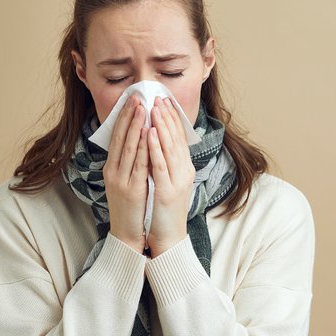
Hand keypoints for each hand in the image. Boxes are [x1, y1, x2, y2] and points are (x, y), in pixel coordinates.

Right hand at [104, 95, 149, 253]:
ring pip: (128, 147)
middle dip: (129, 116)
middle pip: (120, 138)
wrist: (126, 234)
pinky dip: (142, 146)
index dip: (124, 118)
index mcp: (111, 168)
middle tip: (137, 97)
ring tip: (143, 108)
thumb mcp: (126, 181)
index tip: (132, 100)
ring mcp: (120, 179)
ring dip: (136, 126)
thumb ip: (130, 163)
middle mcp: (113, 171)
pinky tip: (147, 133)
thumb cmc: (131, 208)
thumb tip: (139, 142)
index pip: (117, 137)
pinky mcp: (130, 188)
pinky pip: (137, 163)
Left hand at [146, 97, 194, 255]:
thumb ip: (167, 164)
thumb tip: (159, 144)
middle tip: (158, 97)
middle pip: (176, 139)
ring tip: (154, 108)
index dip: (172, 119)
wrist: (170, 238)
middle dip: (166, 117)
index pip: (179, 139)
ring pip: (169, 148)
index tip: (164, 101)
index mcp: (185, 170)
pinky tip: (151, 133)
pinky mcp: (167, 191)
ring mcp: (177, 182)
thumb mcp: (169, 183)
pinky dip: (156, 147)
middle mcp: (184, 173)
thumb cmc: (165, 211)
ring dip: (162, 126)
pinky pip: (160, 165)